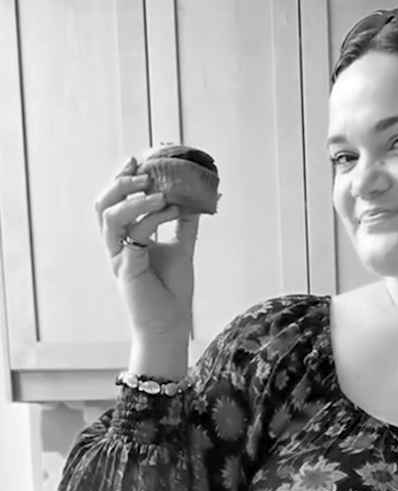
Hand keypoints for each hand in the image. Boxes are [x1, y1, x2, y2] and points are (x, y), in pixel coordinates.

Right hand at [94, 155, 200, 340]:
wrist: (171, 325)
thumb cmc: (172, 292)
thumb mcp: (182, 249)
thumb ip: (184, 225)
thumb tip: (197, 199)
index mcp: (125, 239)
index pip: (115, 202)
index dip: (122, 179)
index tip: (139, 159)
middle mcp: (116, 246)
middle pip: (102, 204)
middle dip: (119, 182)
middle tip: (141, 169)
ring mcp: (117, 257)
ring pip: (109, 216)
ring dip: (133, 197)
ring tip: (157, 189)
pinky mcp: (126, 269)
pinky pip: (132, 235)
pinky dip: (151, 218)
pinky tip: (170, 209)